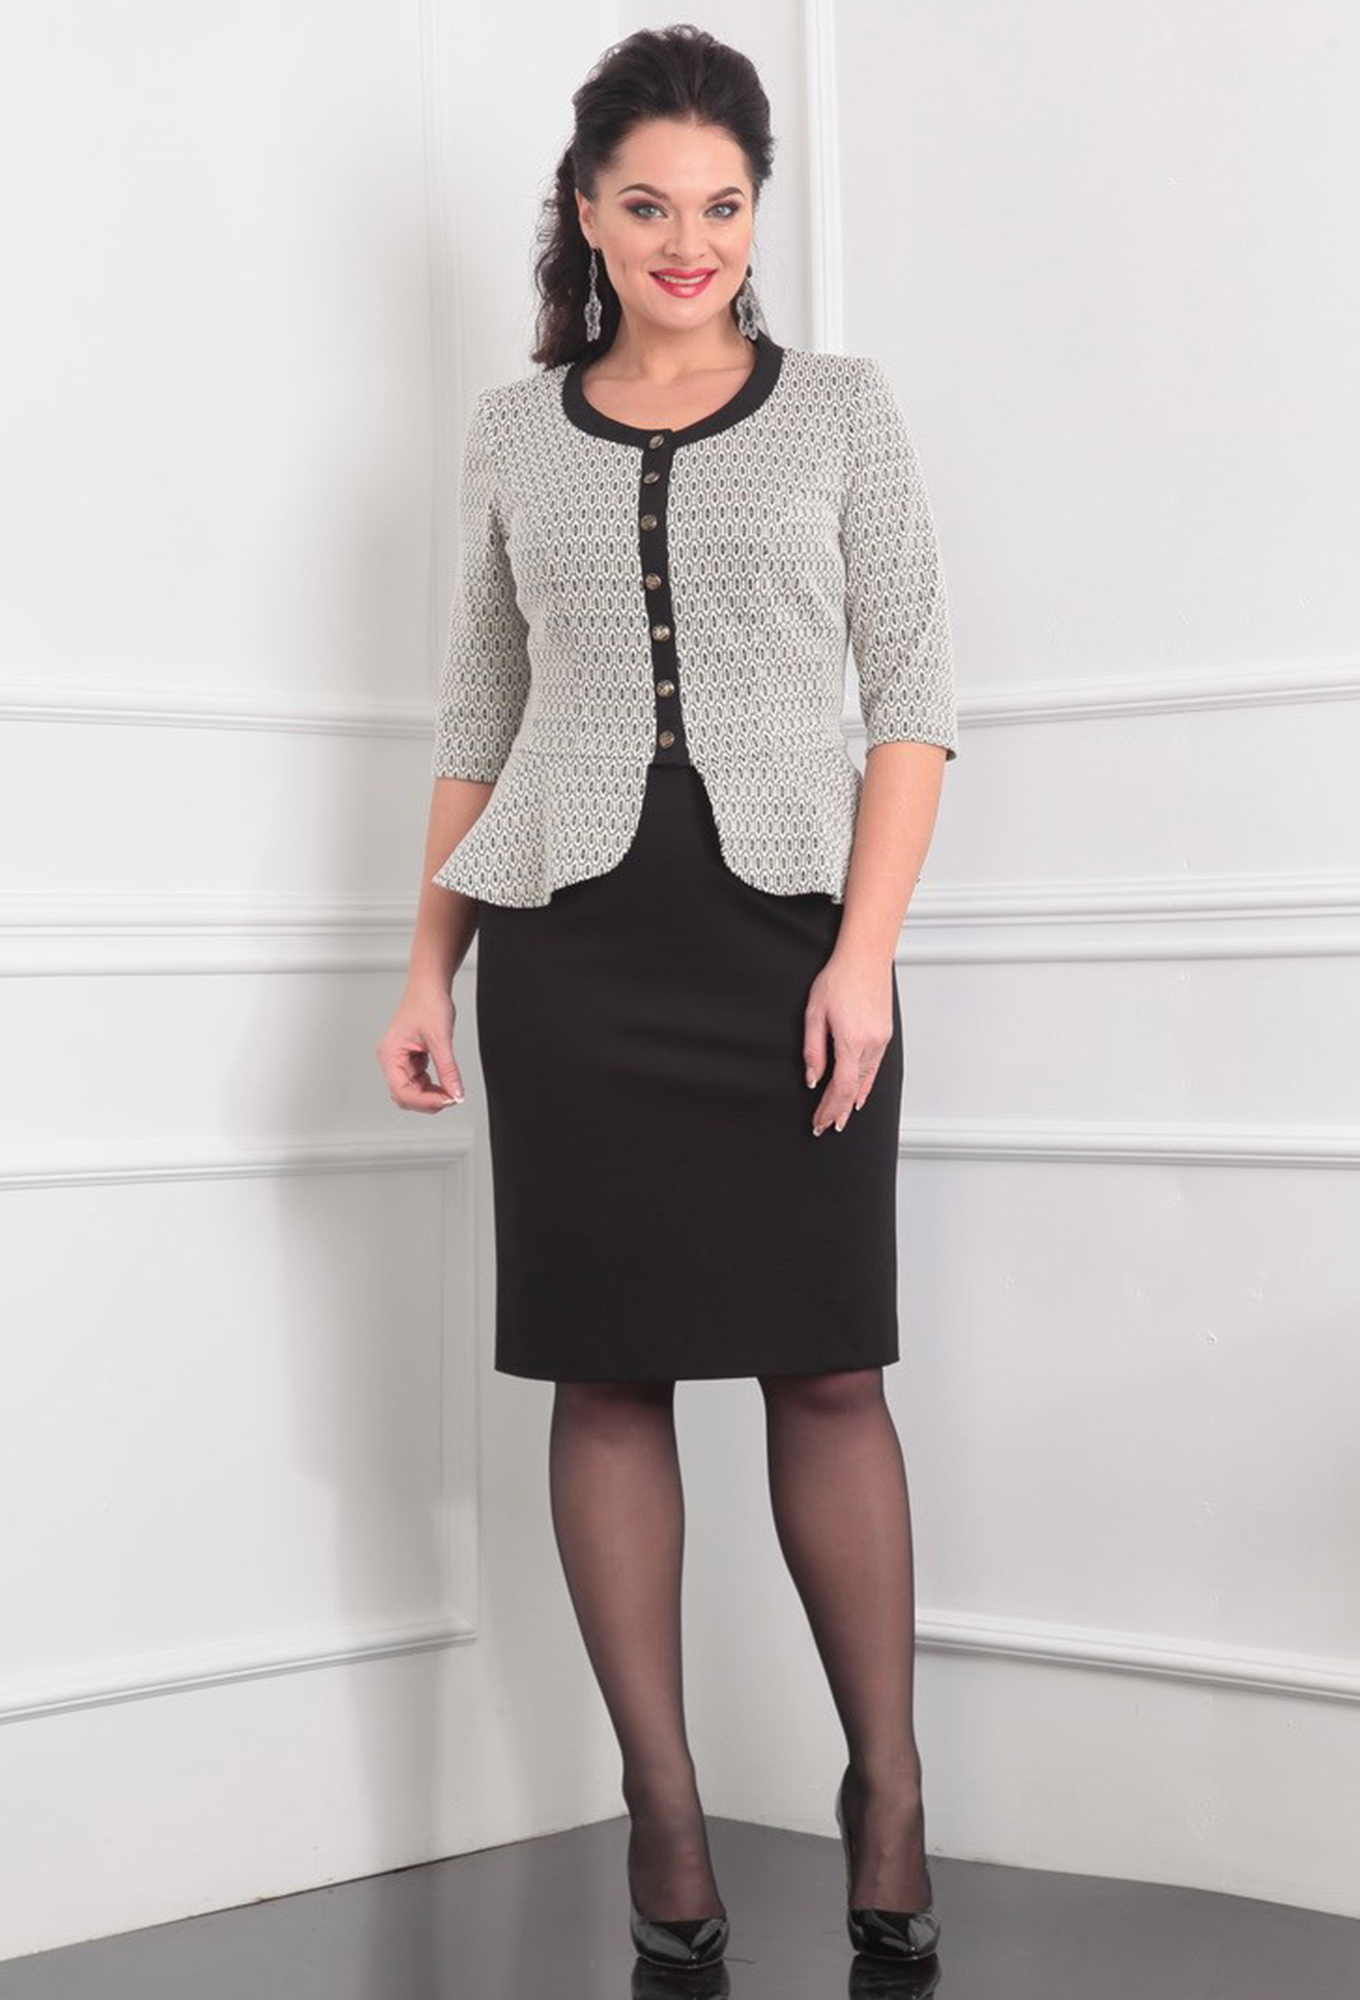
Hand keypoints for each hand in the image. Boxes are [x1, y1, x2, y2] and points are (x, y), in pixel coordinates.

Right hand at [377, 984, 463, 1112]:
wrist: (429, 986)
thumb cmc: (427, 1003)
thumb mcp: (441, 1039)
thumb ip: (448, 1070)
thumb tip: (456, 1093)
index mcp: (390, 1054)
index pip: (402, 1091)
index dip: (425, 1101)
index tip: (447, 1100)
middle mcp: (391, 1059)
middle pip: (405, 1095)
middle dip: (428, 1101)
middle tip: (451, 1097)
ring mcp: (400, 1060)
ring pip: (412, 1091)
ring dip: (431, 1094)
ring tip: (450, 1089)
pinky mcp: (410, 1059)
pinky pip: (419, 1081)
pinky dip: (432, 1086)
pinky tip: (444, 1081)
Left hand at [803, 949, 894, 1135]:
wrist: (866, 957)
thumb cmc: (839, 978)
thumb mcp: (814, 1013)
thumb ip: (813, 1050)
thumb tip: (812, 1077)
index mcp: (851, 1041)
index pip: (839, 1087)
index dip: (828, 1108)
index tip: (819, 1121)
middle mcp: (871, 1044)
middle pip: (853, 1089)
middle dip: (838, 1111)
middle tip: (826, 1127)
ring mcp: (881, 1040)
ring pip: (865, 1080)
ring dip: (851, 1101)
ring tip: (841, 1119)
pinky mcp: (885, 1034)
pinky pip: (875, 1068)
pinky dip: (865, 1085)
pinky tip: (859, 1096)